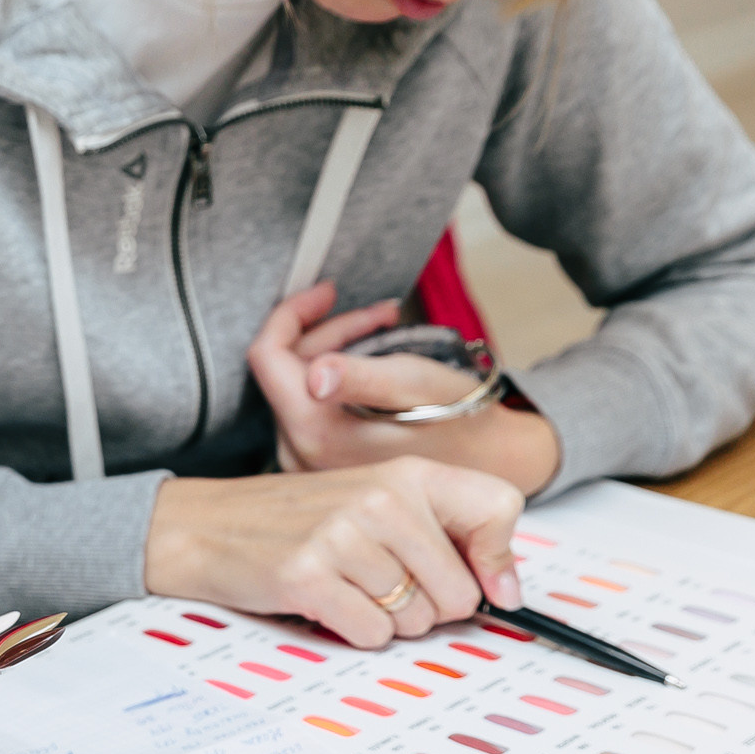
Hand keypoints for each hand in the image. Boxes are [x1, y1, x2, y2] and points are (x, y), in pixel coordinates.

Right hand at [143, 455, 524, 645]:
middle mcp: (381, 497)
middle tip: (377, 584)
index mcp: (405, 473)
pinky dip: (352, 632)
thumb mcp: (375, 504)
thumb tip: (509, 593)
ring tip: (344, 586)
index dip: (497, 560)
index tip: (481, 582)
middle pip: (460, 592)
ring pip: (416, 620)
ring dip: (384, 620)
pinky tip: (323, 602)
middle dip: (426, 607)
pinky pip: (372, 635)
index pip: (500, 507)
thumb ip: (447, 534)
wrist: (204, 525)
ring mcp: (343, 536)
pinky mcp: (309, 576)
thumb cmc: (297, 522)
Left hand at [248, 282, 561, 494]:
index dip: (292, 313)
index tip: (329, 290)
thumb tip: (314, 375)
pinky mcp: (320, 463)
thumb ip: (361, 377)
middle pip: (285, 369)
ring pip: (299, 383)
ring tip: (386, 326)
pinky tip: (377, 360)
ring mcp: (306, 463)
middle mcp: (299, 454)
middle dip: (329, 329)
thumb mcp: (414, 384)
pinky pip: (313, 404)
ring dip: (339, 347)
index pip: (266, 356)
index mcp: (314, 432)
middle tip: (380, 312)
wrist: (487, 463)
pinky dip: (341, 373)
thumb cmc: (455, 419)